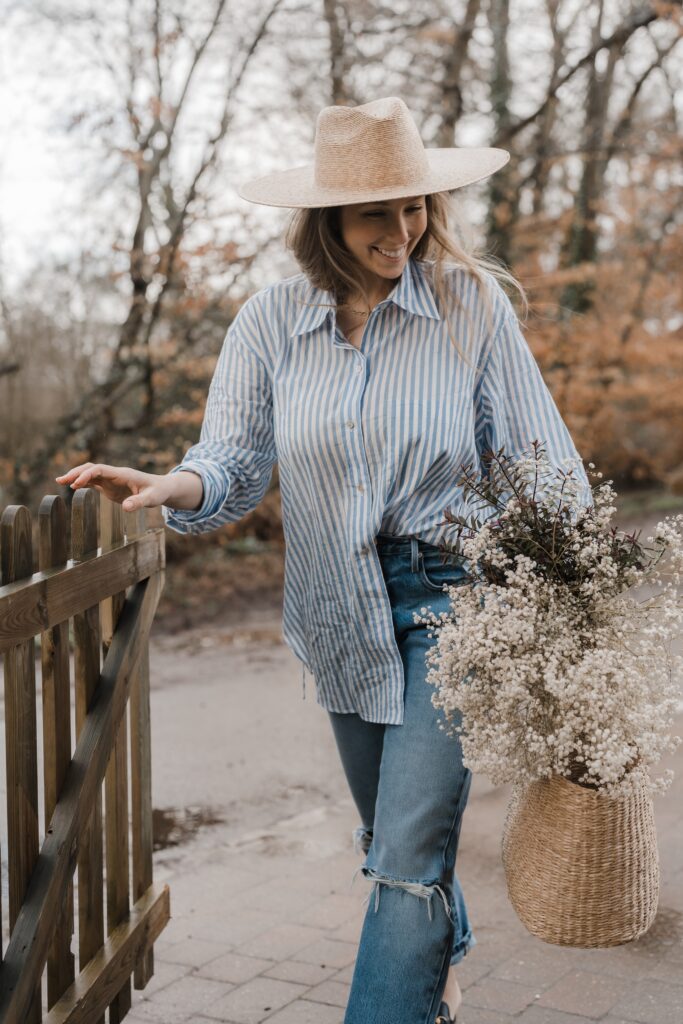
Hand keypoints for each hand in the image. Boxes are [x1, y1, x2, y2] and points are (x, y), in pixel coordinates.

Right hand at [55, 463, 172, 512]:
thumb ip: (139, 503)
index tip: (76, 484)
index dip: (87, 475)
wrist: (162, 489)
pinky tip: (72, 487)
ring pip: (90, 474)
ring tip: (60, 482)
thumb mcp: (152, 499)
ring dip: (76, 476)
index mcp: (122, 474)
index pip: (100, 469)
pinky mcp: (110, 486)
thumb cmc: (158, 492)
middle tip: (60, 481)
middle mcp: (114, 474)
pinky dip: (82, 483)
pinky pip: (93, 482)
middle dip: (76, 473)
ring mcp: (111, 480)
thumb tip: (126, 508)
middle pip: (91, 468)